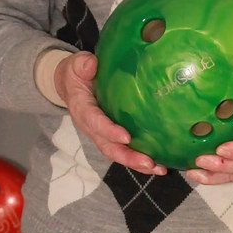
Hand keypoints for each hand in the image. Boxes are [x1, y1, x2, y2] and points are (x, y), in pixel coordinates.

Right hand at [54, 51, 166, 174]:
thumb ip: (82, 65)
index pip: (95, 122)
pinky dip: (141, 159)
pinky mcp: (112, 135)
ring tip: (159, 168)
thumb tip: (91, 63)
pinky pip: (126, 150)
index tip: (126, 137)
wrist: (72, 85)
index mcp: (82, 110)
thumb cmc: (76, 74)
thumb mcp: (76, 65)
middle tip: (148, 163)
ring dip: (137, 163)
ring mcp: (102, 134)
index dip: (109, 131)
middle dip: (128, 157)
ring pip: (118, 153)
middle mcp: (92, 127)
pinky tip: (161, 164)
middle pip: (108, 147)